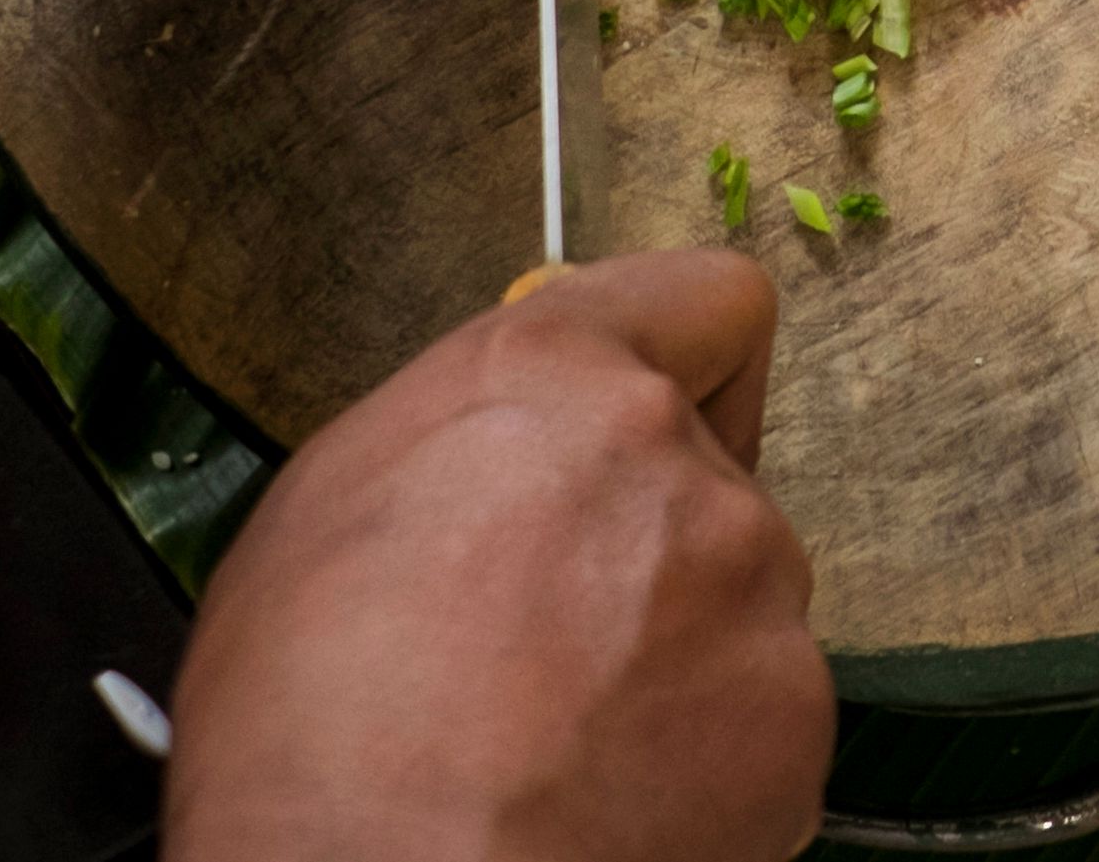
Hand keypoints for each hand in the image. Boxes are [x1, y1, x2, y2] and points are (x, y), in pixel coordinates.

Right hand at [168, 251, 831, 861]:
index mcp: (551, 381)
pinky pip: (759, 714)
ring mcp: (747, 583)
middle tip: (543, 639)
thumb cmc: (305, 738)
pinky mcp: (793, 708)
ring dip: (672, 653)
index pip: (706, 301)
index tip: (655, 417)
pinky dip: (702, 757)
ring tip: (554, 738)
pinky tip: (602, 796)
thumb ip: (461, 441)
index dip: (683, 364)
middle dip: (645, 543)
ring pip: (734, 599)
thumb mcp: (322, 518)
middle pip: (707, 475)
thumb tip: (514, 445)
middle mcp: (670, 458)